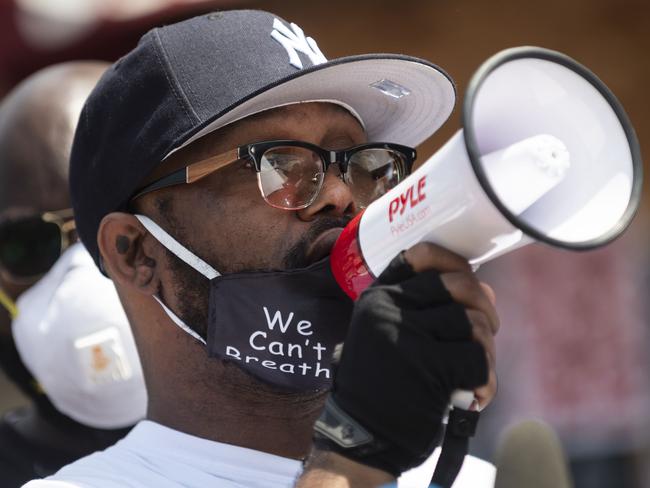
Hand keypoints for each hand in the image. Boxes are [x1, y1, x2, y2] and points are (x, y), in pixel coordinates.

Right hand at [312, 242, 497, 477]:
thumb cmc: (383, 384)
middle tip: (487, 331)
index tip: (467, 277)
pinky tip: (476, 394)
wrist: (362, 435)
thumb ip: (426, 310)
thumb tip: (484, 290)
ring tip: (476, 371)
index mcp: (377, 297)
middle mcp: (387, 308)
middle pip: (458, 284)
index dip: (453, 262)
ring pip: (473, 322)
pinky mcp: (425, 366)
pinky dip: (486, 380)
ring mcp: (404, 334)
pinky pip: (478, 360)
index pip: (420, 256)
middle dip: (484, 306)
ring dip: (486, 350)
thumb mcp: (387, 335)